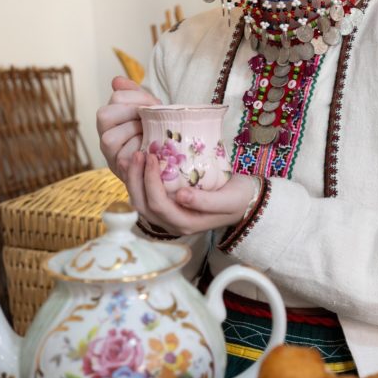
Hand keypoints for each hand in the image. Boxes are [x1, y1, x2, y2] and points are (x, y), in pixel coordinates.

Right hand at [96, 76, 157, 180]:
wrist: (159, 160)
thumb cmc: (152, 132)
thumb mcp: (147, 110)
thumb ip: (135, 93)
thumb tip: (116, 80)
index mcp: (110, 115)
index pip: (116, 97)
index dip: (138, 98)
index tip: (155, 104)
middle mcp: (103, 132)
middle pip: (105, 115)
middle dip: (133, 114)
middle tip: (150, 119)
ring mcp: (108, 152)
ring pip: (110, 138)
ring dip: (135, 134)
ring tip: (150, 133)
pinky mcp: (118, 167)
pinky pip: (123, 157)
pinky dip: (138, 151)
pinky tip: (150, 148)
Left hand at [127, 152, 257, 235]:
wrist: (245, 201)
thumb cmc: (239, 199)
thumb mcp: (229, 200)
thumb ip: (206, 202)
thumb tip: (181, 196)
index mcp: (186, 223)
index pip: (158, 204)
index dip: (150, 181)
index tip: (152, 156)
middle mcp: (172, 223)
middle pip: (142, 205)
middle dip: (135, 178)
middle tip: (138, 153)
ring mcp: (168, 217)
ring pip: (140, 202)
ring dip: (133, 180)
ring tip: (132, 156)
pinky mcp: (167, 206)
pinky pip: (145, 197)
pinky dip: (138, 181)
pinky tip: (137, 164)